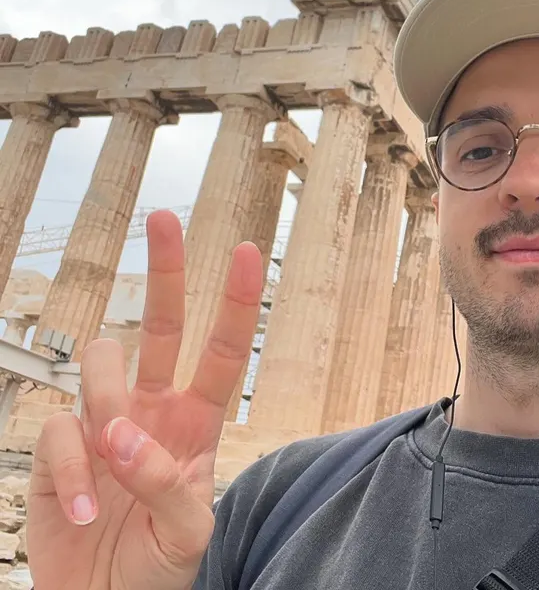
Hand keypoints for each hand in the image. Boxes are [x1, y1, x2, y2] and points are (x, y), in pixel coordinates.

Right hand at [27, 209, 262, 589]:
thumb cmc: (157, 567)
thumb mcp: (188, 533)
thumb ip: (167, 483)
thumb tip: (122, 432)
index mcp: (196, 421)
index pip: (221, 350)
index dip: (235, 301)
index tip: (243, 251)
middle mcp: (152, 408)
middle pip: (163, 324)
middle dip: (166, 270)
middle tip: (164, 217)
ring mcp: (104, 421)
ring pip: (102, 359)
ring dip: (108, 400)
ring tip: (115, 458)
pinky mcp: (61, 445)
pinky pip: (61, 429)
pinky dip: (73, 473)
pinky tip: (84, 512)